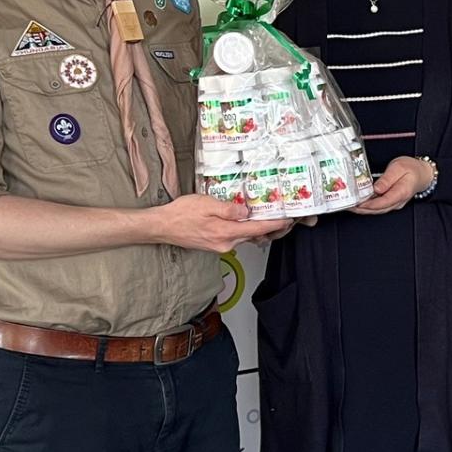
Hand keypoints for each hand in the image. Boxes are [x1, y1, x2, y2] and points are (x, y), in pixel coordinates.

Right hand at [157, 193, 290, 250]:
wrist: (163, 226)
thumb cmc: (181, 213)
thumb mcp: (206, 204)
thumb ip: (229, 209)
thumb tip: (246, 212)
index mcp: (226, 233)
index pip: (258, 230)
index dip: (275, 224)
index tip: (288, 220)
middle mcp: (226, 244)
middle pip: (255, 236)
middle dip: (271, 227)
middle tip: (284, 217)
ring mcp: (221, 247)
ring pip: (246, 238)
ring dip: (259, 230)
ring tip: (270, 218)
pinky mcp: (216, 245)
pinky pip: (236, 238)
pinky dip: (246, 231)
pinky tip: (248, 222)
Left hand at [353, 155, 433, 214]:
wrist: (422, 174)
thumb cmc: (412, 169)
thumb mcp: (399, 167)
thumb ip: (387, 179)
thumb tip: (376, 188)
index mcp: (401, 192)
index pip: (383, 202)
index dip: (369, 204)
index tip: (357, 204)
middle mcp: (398, 201)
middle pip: (378, 209)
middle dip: (362, 209)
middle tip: (348, 206)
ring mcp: (394, 203)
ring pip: (377, 210)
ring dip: (363, 209)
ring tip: (350, 205)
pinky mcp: (391, 202)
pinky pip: (378, 207)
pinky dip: (368, 206)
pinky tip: (359, 203)